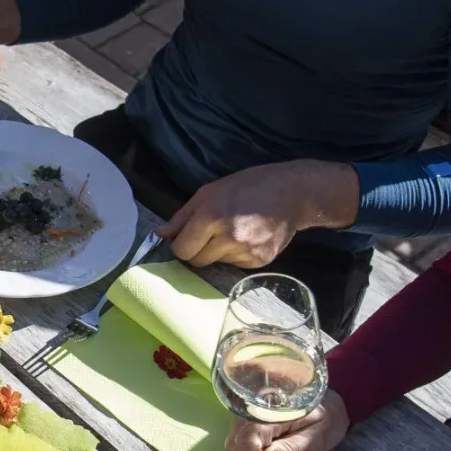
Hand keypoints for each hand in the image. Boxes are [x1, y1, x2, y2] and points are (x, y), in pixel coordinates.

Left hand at [159, 160, 358, 268]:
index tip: (186, 238)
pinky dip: (234, 255)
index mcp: (211, 216)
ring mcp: (246, 251)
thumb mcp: (209, 192)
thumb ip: (182, 217)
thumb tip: (158, 235)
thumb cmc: (247, 186)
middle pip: (196, 261)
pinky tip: (246, 238)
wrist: (292, 194)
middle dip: (196, 251)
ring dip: (217, 252)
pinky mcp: (260, 261)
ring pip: (215, 263)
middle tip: (208, 235)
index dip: (180, 245)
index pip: (182, 250)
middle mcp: (228, 237)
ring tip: (232, 232)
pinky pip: (235, 265)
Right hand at [227, 390, 350, 450]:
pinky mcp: (250, 412)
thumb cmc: (328, 420)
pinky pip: (239, 433)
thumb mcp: (316, 437)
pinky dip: (248, 446)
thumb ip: (291, 448)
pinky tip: (267, 448)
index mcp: (272, 412)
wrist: (332, 400)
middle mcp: (255, 407)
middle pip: (236, 440)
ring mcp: (251, 408)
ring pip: (234, 437)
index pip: (247, 439)